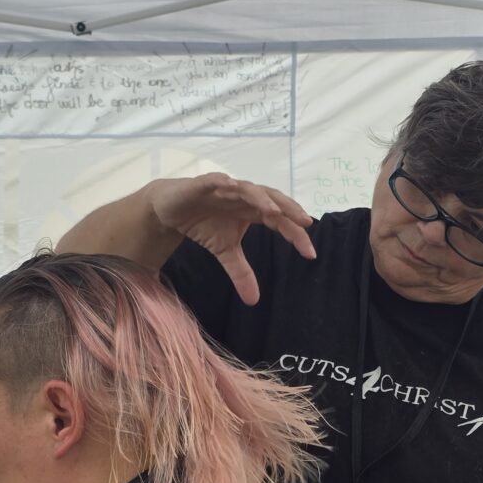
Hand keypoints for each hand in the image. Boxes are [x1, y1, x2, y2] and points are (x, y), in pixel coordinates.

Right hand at [148, 173, 315, 304]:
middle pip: (272, 200)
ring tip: (272, 210)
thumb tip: (254, 301)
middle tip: (305, 223)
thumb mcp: (225, 252)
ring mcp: (225, 188)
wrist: (172, 210)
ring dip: (260, 197)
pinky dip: (222, 182)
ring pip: (248, 189)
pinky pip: (215, 181)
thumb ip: (241, 272)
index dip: (296, 235)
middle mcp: (243, 196)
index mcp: (253, 210)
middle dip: (289, 209)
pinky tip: (230, 185)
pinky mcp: (203, 183)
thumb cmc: (204, 223)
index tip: (311, 254)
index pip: (281, 221)